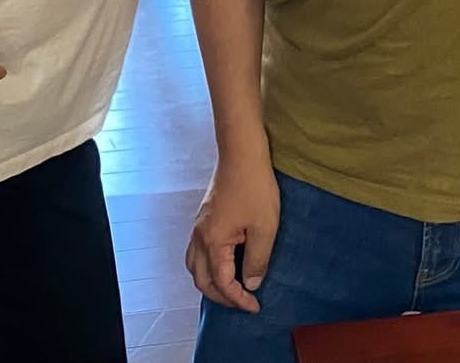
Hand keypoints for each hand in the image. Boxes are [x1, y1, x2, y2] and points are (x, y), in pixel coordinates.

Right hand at [186, 156, 280, 312]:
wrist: (241, 153)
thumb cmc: (254, 186)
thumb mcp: (264, 227)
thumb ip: (257, 260)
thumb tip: (251, 283)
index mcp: (213, 242)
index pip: (221, 283)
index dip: (238, 299)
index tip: (255, 306)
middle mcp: (200, 237)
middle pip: (201, 280)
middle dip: (221, 296)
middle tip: (243, 303)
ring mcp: (199, 226)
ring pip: (195, 266)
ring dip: (211, 282)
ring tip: (232, 287)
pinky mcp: (204, 217)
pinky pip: (198, 252)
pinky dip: (208, 266)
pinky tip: (225, 262)